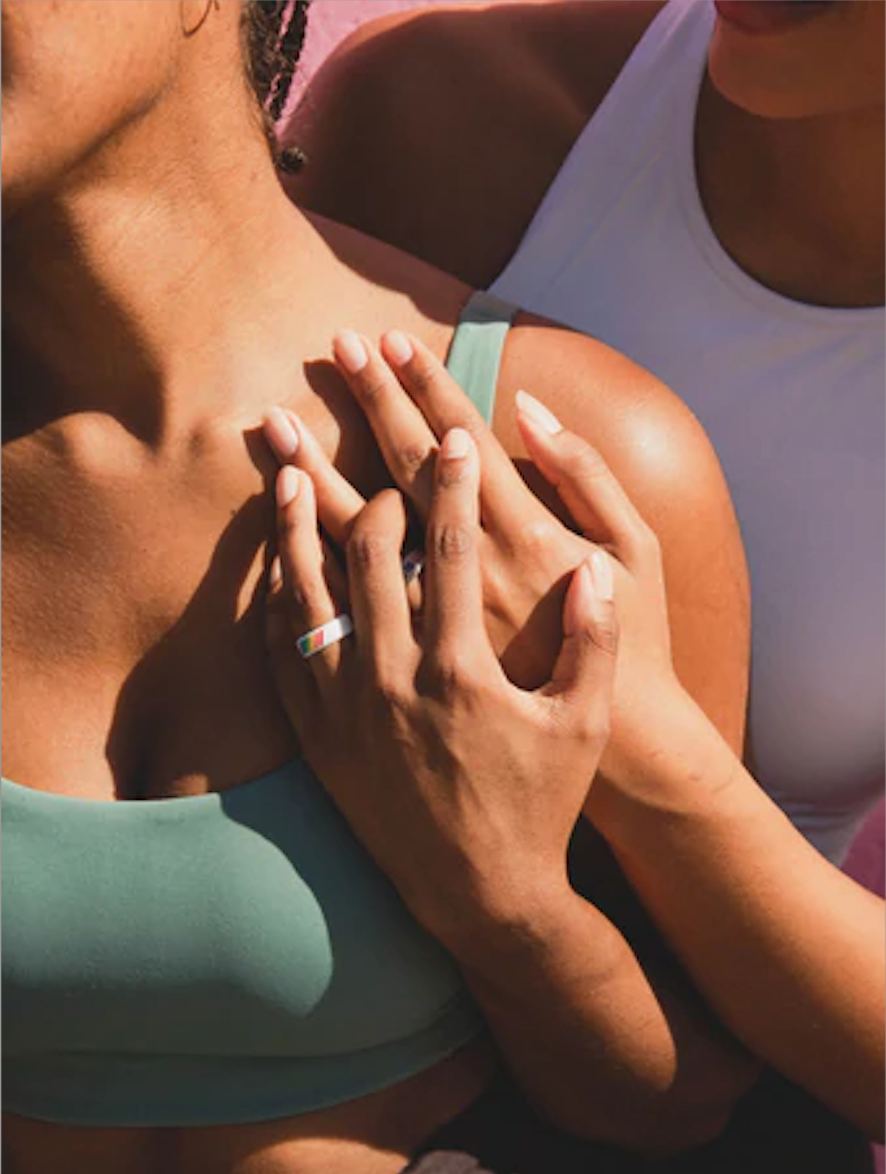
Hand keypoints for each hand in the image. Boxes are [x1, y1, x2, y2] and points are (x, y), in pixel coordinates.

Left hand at [264, 428, 617, 945]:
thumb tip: (592, 571)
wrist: (481, 890)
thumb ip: (592, 642)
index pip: (451, 548)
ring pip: (306, 594)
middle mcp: (392, 678)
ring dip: (294, 526)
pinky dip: (275, 600)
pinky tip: (273, 565)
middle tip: (370, 448)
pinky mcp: (318, 737)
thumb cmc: (540, 804)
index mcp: (460, 666)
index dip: (452, 482)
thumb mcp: (581, 724)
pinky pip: (281, 653)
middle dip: (371, 486)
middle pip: (369, 553)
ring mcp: (345, 708)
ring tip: (284, 471)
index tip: (452, 432)